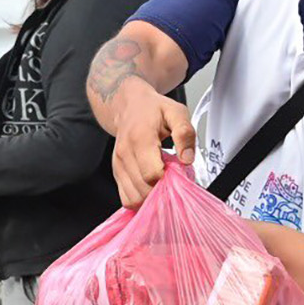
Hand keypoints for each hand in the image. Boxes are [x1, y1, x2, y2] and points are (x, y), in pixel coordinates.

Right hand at [109, 87, 195, 208]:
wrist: (129, 105)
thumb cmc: (153, 110)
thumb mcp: (176, 112)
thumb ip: (184, 133)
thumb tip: (187, 159)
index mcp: (140, 138)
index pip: (153, 174)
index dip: (169, 179)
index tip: (178, 172)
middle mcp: (124, 154)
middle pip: (144, 190)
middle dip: (163, 190)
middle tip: (173, 177)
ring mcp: (118, 165)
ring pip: (135, 198)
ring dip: (152, 196)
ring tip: (162, 181)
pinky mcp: (116, 173)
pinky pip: (127, 199)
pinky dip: (141, 199)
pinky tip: (152, 186)